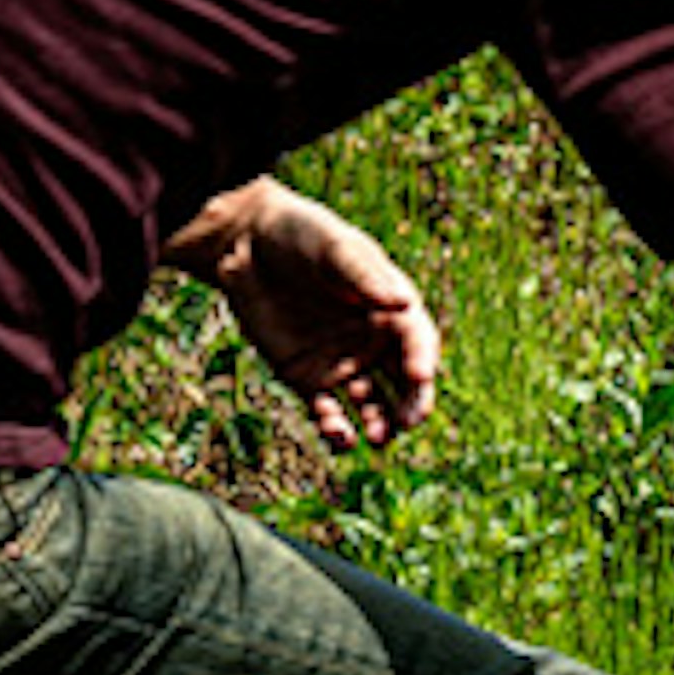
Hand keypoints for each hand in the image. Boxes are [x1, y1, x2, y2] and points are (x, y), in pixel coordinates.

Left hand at [160, 177, 441, 447]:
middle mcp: (373, 344)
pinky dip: (336, 429)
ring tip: (376, 438)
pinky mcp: (309, 381)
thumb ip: (364, 276)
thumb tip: (403, 303)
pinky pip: (330, 414)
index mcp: (391, 310)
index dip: (423, 360)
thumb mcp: (334, 249)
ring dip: (378, 426)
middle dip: (410, 407)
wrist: (250, 245)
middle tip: (406, 423)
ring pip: (372, 408)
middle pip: (404, 385)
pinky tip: (336, 433)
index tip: (420, 375)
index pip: (418, 342)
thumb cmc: (302, 237)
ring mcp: (342, 366)